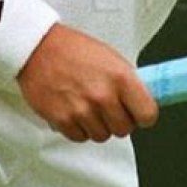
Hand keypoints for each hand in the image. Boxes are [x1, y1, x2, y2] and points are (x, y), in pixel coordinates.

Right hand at [17, 23, 157, 142]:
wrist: (39, 48)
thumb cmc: (75, 50)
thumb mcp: (111, 58)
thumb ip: (127, 82)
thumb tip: (142, 100)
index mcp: (121, 77)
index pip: (147, 114)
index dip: (144, 115)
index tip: (139, 113)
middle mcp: (103, 96)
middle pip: (124, 130)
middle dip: (119, 120)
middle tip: (110, 107)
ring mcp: (82, 110)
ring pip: (102, 136)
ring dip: (98, 125)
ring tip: (89, 106)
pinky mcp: (62, 120)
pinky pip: (80, 138)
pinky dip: (79, 128)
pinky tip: (75, 110)